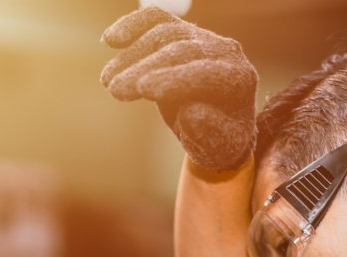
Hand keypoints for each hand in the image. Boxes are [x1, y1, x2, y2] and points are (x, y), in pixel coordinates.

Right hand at [101, 7, 257, 171]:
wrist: (217, 125)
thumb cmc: (217, 139)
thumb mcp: (216, 147)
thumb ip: (208, 132)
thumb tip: (192, 114)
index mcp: (239, 79)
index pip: (206, 73)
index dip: (174, 79)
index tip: (143, 89)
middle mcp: (226, 51)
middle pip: (181, 51)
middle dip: (145, 69)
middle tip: (115, 90)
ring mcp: (204, 37)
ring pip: (164, 34)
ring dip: (131, 56)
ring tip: (107, 81)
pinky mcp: (183, 32)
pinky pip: (156, 20)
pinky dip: (133, 25)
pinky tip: (110, 39)